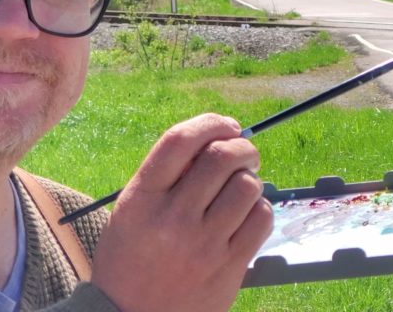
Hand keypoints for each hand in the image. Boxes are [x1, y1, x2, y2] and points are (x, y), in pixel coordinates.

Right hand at [90, 113, 273, 311]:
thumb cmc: (132, 260)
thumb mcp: (132, 213)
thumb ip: (167, 178)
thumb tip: (217, 141)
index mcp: (141, 200)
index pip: (179, 141)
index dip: (210, 123)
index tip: (227, 126)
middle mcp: (172, 219)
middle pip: (220, 157)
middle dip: (242, 147)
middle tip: (244, 155)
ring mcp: (202, 245)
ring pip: (247, 186)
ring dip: (251, 179)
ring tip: (242, 189)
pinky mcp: (228, 268)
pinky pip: (261, 219)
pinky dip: (260, 209)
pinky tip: (247, 215)